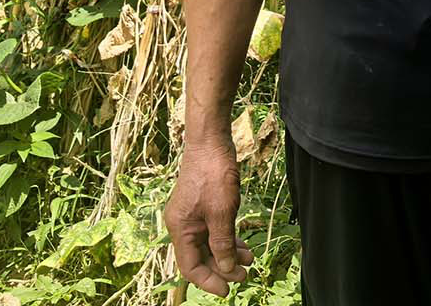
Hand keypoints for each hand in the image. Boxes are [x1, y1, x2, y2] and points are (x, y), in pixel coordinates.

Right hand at [166, 138, 255, 296]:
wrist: (210, 141)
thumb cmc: (213, 172)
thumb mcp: (221, 211)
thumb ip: (222, 243)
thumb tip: (225, 270)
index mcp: (181, 229)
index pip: (190, 267)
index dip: (208, 281)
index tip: (227, 290)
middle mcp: (183, 225)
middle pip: (200, 258)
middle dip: (221, 269)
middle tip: (244, 274)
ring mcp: (193, 216)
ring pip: (209, 245)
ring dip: (228, 255)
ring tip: (249, 260)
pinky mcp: (203, 206)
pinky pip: (214, 231)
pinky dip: (228, 240)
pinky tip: (243, 246)